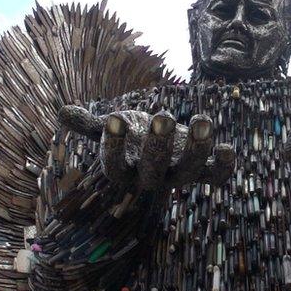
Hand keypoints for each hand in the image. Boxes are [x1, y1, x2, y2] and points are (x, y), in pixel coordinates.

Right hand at [58, 106, 235, 193]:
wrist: (159, 149)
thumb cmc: (131, 136)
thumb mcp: (110, 127)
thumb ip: (90, 123)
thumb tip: (63, 112)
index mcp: (124, 170)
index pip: (114, 165)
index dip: (114, 144)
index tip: (114, 117)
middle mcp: (151, 178)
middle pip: (153, 170)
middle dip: (159, 144)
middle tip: (163, 116)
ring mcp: (178, 176)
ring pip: (188, 171)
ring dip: (198, 148)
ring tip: (203, 119)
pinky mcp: (203, 171)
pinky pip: (216, 177)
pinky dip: (224, 165)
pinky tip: (228, 147)